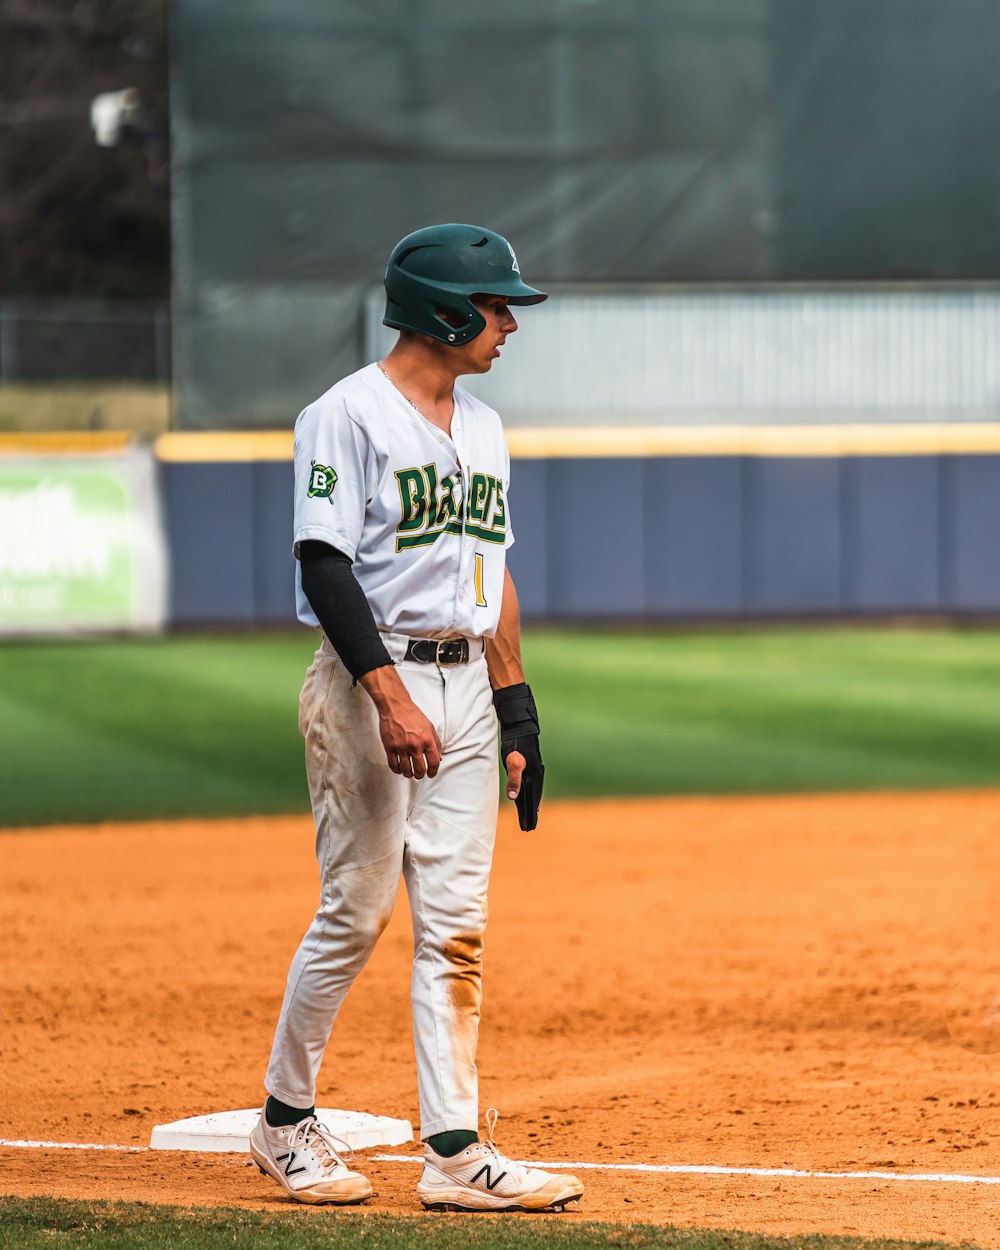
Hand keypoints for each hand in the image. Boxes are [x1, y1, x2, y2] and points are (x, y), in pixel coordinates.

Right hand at [360, 666, 441, 778]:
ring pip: (405, 770)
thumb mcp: (429, 727)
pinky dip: (397, 770)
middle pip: (419, 770)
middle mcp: (415, 745)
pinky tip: (399, 768)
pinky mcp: (390, 747)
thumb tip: (438, 759)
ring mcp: (401, 747)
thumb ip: (436, 743)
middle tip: (419, 775)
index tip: (431, 774)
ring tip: (409, 772)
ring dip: (408, 774)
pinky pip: (393, 765)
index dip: (433, 772)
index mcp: (427, 740)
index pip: (434, 762)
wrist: (395, 706)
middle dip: (420, 775)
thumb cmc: (412, 715)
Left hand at [492, 682, 543, 830]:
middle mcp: (536, 774)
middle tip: (529, 828)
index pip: (530, 800)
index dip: (528, 814)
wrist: (520, 724)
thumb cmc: (515, 741)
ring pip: (533, 792)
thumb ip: (514, 778)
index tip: (527, 828)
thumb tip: (513, 797)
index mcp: (532, 776)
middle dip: (531, 813)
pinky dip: (531, 794)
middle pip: (534, 798)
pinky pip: (532, 784)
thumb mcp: (512, 759)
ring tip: (529, 816)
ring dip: (531, 804)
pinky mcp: (531, 764)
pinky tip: (528, 795)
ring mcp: (535, 769)